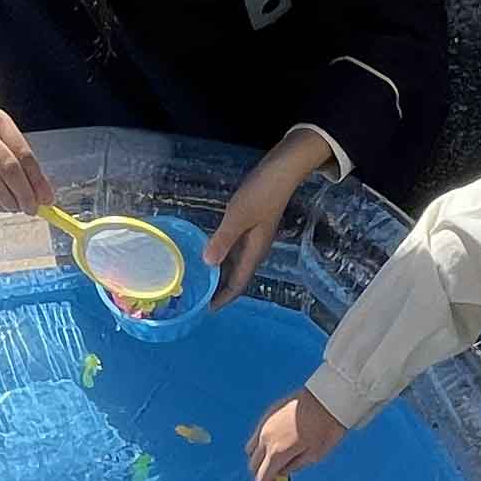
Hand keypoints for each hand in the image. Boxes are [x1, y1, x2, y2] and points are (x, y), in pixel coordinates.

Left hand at [204, 127, 329, 300]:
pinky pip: (234, 249)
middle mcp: (255, 249)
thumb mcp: (239, 216)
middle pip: (236, 277)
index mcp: (254, 251)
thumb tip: (208, 264)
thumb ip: (223, 239)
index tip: (207, 309)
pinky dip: (222, 255)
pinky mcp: (251, 226)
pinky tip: (210, 252)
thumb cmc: (262, 192)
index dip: (224, 297)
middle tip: (198, 297)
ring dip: (220, 274)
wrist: (282, 171)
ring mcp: (254, 238)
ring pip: (235, 263)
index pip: (238, 283)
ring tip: (201, 279)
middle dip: (220, 289)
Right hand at [245, 387, 343, 480]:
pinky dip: (262, 445)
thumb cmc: (326, 428)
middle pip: (253, 466)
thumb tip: (284, 472)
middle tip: (277, 480)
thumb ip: (295, 466)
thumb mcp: (315, 455)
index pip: (262, 478)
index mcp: (277, 452)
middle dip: (263, 476)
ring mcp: (264, 425)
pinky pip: (257, 435)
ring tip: (276, 461)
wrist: (327, 398)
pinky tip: (277, 444)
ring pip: (251, 450)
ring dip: (259, 460)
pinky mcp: (268, 415)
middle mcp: (265, 440)